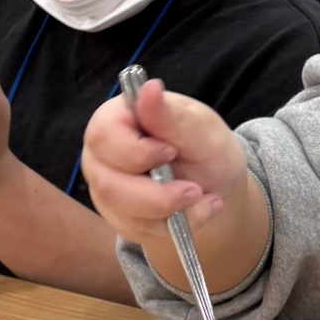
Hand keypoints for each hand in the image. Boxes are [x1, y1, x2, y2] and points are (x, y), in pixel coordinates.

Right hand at [82, 77, 244, 242]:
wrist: (217, 184)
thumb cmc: (207, 147)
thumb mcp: (201, 129)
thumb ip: (171, 116)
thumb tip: (149, 87)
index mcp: (117, 119)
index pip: (103, 135)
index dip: (137, 152)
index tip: (171, 151)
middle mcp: (103, 154)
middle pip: (108, 183)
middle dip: (157, 195)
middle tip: (195, 191)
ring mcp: (107, 187)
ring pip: (123, 213)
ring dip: (170, 212)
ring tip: (203, 199)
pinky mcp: (119, 216)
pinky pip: (137, 231)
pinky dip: (173, 227)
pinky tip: (196, 211)